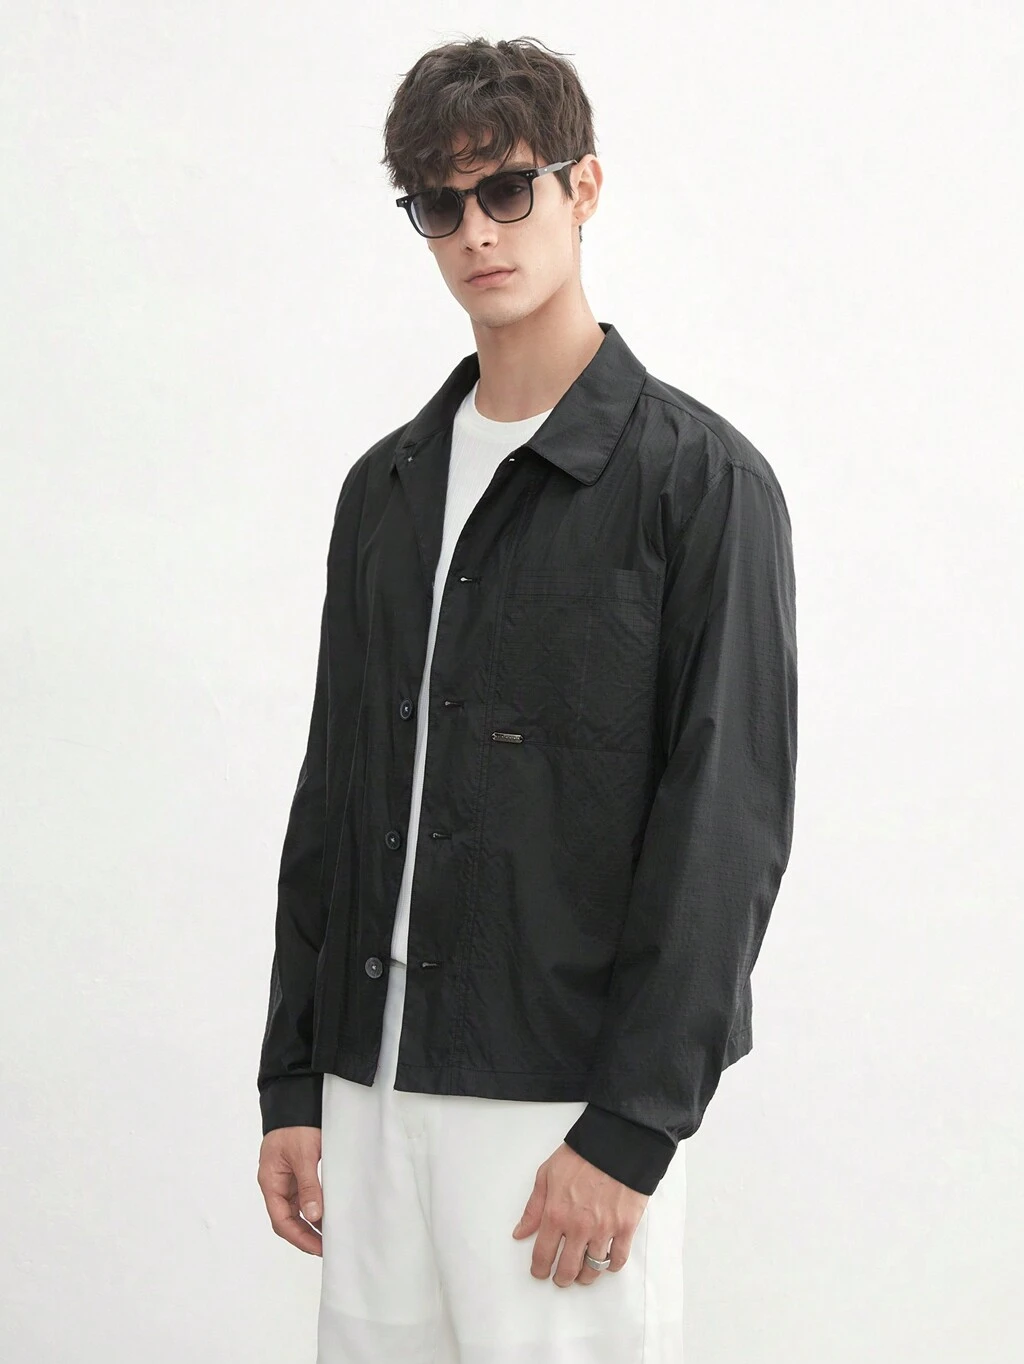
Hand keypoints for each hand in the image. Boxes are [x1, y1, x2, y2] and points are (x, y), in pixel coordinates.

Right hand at [257, 1126, 323, 1255]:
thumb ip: (308, 1186)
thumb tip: (313, 1216)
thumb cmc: (295, 1125)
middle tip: (328, 1247)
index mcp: (270, 1182)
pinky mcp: (298, 1171)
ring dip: (312, 1222)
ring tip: (332, 1234)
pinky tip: (330, 1213)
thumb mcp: (303, 1155)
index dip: (299, 1238)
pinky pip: (305, 1196)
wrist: (296, 1098)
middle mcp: (276, 1183)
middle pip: (288, 1219)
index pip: (281, 1220)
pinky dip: (316, 1206)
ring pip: (297, 1209)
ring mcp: (286, 1178)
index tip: (318, 1248)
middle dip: (306, 1235)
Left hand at [511, 1142, 649, 1285]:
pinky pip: (618, 1259)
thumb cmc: (581, 1155)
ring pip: (593, 1269)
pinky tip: (605, 1262)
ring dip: (585, 1276)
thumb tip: (520, 1232)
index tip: (539, 1271)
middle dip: (561, 1278)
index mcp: (556, 1214)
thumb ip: (533, 1207)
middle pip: (568, 1269)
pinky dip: (611, 1266)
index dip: (539, 1268)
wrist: (616, 1143)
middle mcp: (579, 1227)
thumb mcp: (547, 1174)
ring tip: (582, 1273)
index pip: (543, 1254)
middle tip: (560, 1277)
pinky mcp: (626, 1228)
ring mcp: (604, 1229)